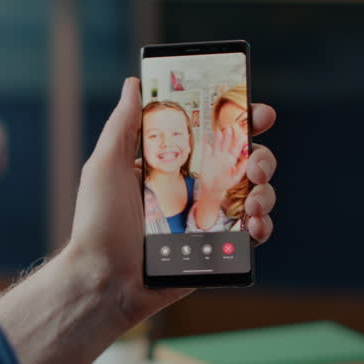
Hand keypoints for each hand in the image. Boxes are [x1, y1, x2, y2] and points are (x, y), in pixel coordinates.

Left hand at [64, 78, 278, 324]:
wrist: (103, 280)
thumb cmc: (98, 222)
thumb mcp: (106, 165)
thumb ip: (124, 125)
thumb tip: (134, 83)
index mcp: (169, 165)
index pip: (210, 135)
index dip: (238, 121)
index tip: (257, 112)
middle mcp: (191, 189)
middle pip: (241, 163)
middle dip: (260, 156)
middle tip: (255, 162)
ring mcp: (205, 220)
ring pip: (253, 197)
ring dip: (266, 191)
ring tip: (256, 200)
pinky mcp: (215, 251)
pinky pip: (250, 236)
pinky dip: (262, 228)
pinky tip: (256, 225)